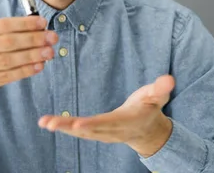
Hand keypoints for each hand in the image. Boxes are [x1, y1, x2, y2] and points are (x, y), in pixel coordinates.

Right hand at [0, 15, 57, 127]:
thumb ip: (3, 38)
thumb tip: (38, 29)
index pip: (0, 25)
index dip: (24, 23)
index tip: (43, 23)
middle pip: (6, 41)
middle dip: (33, 38)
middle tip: (52, 38)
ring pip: (7, 59)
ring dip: (32, 55)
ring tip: (49, 53)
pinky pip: (5, 76)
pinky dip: (24, 71)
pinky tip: (38, 67)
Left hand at [38, 75, 174, 157]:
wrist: (148, 130)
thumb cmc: (151, 108)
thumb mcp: (158, 97)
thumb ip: (161, 88)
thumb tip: (169, 79)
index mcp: (126, 121)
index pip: (107, 123)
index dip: (93, 125)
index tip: (77, 124)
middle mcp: (111, 131)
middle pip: (88, 130)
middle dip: (68, 127)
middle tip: (50, 123)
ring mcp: (102, 133)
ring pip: (79, 132)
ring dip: (61, 128)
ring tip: (44, 122)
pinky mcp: (94, 131)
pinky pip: (77, 130)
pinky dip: (62, 127)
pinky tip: (47, 123)